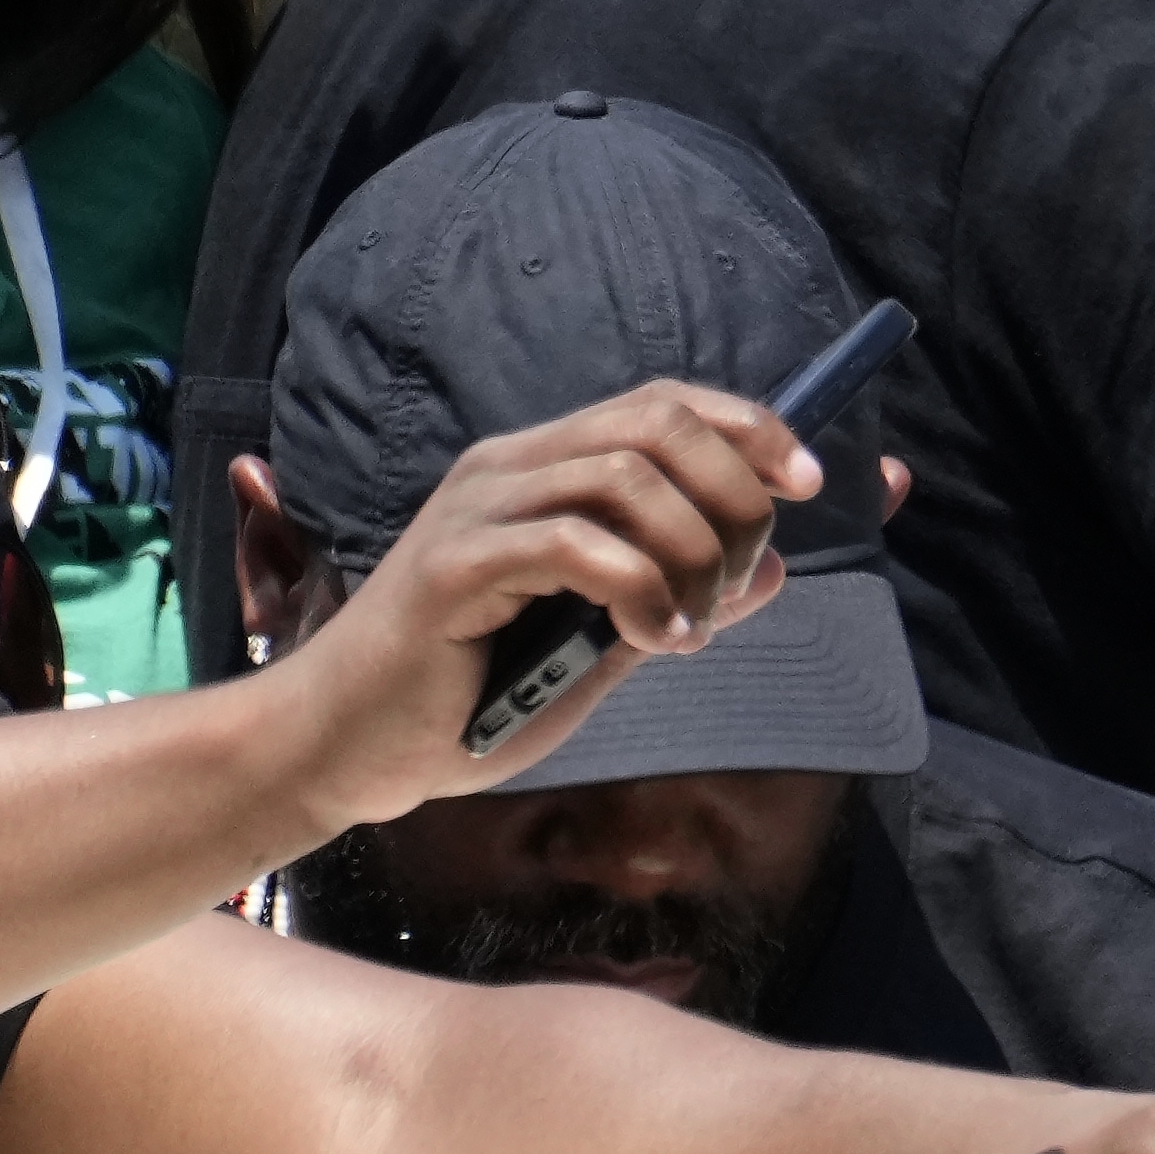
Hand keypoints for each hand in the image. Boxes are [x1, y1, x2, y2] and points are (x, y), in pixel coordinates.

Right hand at [268, 385, 812, 823]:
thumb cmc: (467, 700)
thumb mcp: (601, 646)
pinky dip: (640, 590)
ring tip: (689, 624)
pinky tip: (653, 641)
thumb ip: (678, 597)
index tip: (809, 484)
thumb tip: (772, 569)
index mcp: (548, 468)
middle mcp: (514, 466)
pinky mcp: (456, 564)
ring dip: (691, 552)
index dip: (752, 427)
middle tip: (736, 578)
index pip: (666, 403)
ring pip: (628, 477)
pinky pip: (577, 545)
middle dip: (734, 493)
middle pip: (661, 422)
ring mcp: (480, 507)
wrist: (344, 750)